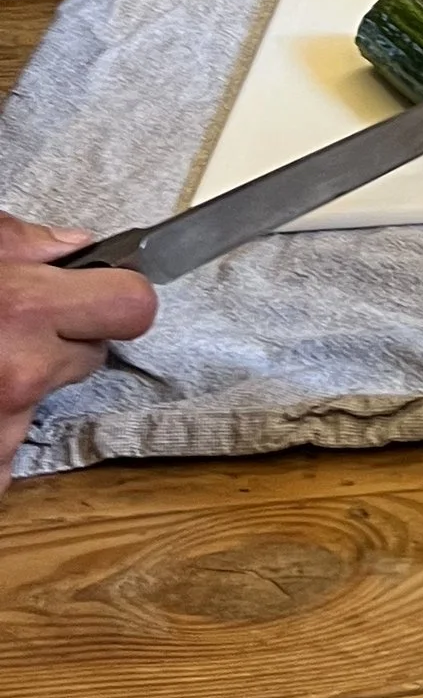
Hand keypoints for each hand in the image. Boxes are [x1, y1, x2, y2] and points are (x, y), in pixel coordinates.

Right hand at [0, 217, 153, 471]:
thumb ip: (19, 242)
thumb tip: (72, 245)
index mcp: (26, 308)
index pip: (135, 306)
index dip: (117, 297)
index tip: (100, 296)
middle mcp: (24, 371)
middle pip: (92, 357)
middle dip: (58, 345)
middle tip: (6, 334)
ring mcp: (5, 427)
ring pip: (45, 404)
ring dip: (15, 392)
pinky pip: (10, 454)